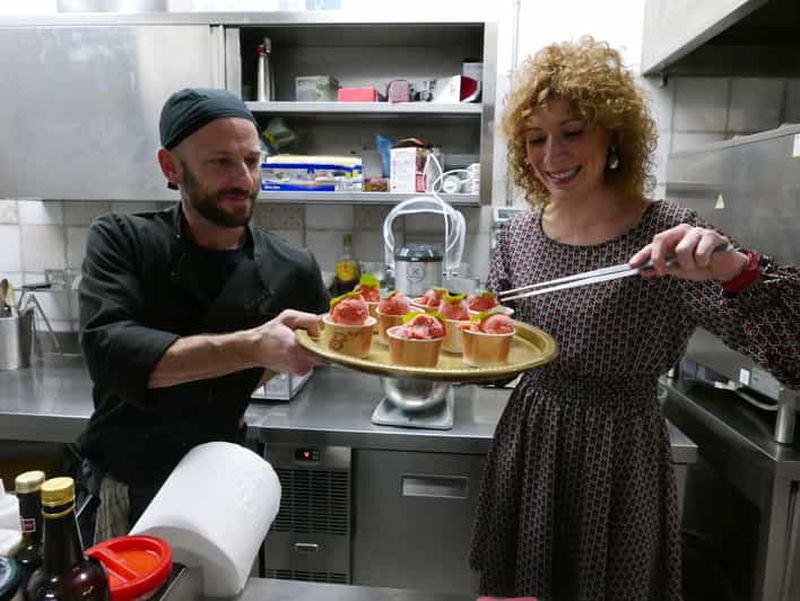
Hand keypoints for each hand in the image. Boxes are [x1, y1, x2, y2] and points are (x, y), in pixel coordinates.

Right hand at [249, 309, 326, 374]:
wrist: (254, 349)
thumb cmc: (268, 334)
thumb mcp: (288, 317)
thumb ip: (307, 319)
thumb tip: (320, 327)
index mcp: (296, 348)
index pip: (325, 351)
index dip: (330, 343)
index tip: (330, 337)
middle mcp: (299, 363)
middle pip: (324, 354)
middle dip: (322, 344)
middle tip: (313, 336)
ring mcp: (299, 369)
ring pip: (318, 359)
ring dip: (315, 350)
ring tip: (303, 342)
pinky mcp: (299, 372)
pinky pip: (311, 362)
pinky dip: (309, 356)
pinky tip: (299, 349)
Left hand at [628, 224, 747, 281]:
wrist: (724, 267)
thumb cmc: (701, 265)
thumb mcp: (678, 269)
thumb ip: (663, 268)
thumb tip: (644, 271)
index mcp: (673, 237)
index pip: (653, 243)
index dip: (642, 254)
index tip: (632, 265)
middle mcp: (683, 231)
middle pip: (661, 239)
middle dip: (659, 258)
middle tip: (664, 271)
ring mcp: (698, 232)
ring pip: (682, 250)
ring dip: (687, 264)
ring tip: (695, 266)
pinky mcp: (712, 236)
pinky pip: (700, 253)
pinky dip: (701, 262)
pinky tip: (707, 261)